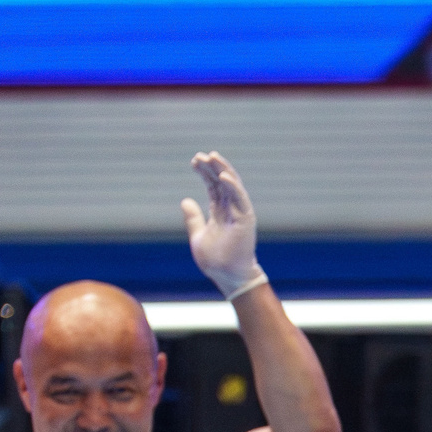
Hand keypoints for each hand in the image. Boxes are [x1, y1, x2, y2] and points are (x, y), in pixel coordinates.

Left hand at [180, 152, 266, 300]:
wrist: (226, 276)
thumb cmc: (215, 260)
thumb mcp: (198, 234)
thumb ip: (193, 218)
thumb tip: (185, 201)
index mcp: (220, 212)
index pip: (213, 186)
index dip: (205, 173)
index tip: (194, 161)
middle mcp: (231, 210)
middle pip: (222, 182)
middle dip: (212, 167)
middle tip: (200, 155)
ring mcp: (239, 214)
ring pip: (232, 186)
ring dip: (223, 171)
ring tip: (212, 157)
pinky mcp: (245, 220)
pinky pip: (240, 199)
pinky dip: (233, 187)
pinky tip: (223, 175)